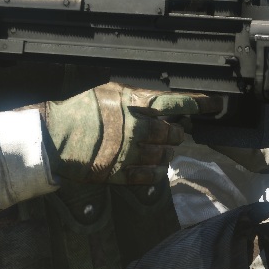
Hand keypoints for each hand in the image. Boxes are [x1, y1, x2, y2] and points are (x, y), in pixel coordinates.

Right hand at [43, 82, 220, 184]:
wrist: (53, 135)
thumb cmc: (79, 110)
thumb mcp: (109, 92)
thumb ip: (135, 97)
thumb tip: (159, 104)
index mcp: (135, 105)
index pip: (177, 102)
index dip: (200, 103)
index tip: (215, 105)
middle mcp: (137, 128)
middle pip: (174, 133)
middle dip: (177, 133)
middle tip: (174, 133)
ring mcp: (130, 152)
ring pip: (165, 156)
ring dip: (167, 153)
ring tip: (161, 150)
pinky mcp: (120, 173)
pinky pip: (150, 177)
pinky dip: (157, 173)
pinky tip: (155, 169)